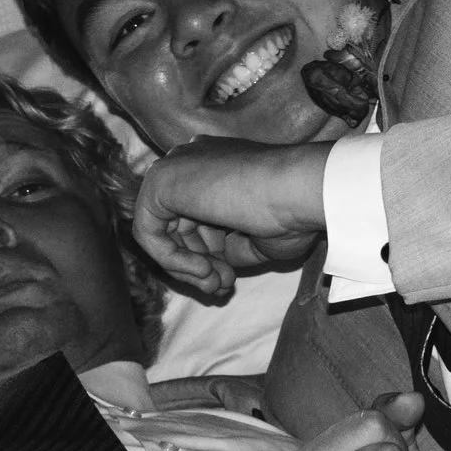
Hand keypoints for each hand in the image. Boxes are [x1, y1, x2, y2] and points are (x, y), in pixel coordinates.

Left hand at [134, 136, 330, 297]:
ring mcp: (176, 167)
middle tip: (220, 288)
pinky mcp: (160, 181)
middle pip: (178, 225)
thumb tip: (207, 267)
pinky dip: (171, 259)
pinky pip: (149, 232)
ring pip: (162, 231)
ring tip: (215, 284)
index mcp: (219, 165)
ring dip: (187, 268)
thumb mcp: (257, 237)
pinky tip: (203, 269)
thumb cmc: (293, 212)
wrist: (301, 190)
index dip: (211, 253)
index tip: (229, 279)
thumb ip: (227, 246)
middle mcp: (194, 161)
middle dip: (199, 264)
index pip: (198, 216)